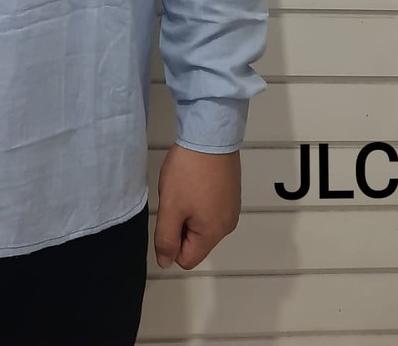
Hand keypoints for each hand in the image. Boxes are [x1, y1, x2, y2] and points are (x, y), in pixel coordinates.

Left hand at [153, 143, 241, 268]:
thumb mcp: (170, 207)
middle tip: (175, 198)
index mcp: (213, 233)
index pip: (187, 259)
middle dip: (180, 224)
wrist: (210, 135)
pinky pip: (210, 207)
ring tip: (185, 186)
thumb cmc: (188, 172)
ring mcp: (231, 207)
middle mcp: (227, 225)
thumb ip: (166, 239)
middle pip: (195, 241)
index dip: (171, 243)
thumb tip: (166, 263)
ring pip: (202, 223)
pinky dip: (199, 198)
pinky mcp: (231, 192)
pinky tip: (195, 179)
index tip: (168, 216)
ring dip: (188, 210)